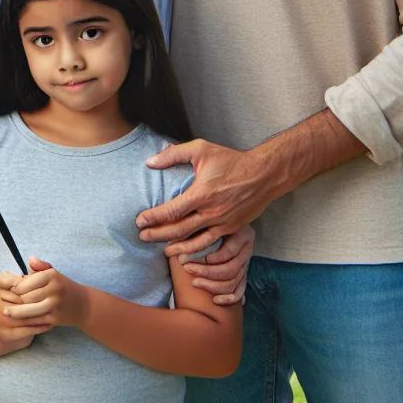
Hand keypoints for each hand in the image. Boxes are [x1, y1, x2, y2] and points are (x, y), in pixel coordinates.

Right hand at [0, 269, 51, 350]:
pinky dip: (40, 327)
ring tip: (55, 312)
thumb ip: (31, 271)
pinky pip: (27, 329)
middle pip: (23, 299)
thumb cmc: (17, 299)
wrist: (5, 327)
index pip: (19, 282)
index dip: (31, 286)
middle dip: (39, 300)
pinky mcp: (6, 332)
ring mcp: (0, 317)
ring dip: (43, 315)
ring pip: (27, 315)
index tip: (45, 287)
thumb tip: (32, 260)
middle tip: (54, 301)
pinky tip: (51, 324)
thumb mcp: (22, 283)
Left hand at [4, 257, 88, 328]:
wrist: (83, 305)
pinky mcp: (55, 318)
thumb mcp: (54, 273)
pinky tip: (18, 321)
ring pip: (30, 310)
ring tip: (6, 312)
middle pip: (27, 297)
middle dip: (16, 299)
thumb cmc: (63, 286)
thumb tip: (30, 259)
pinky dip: (25, 321)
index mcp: (52, 276)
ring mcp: (55, 305)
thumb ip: (40, 266)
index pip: (27, 282)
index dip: (16, 287)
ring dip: (17, 312)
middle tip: (8, 300)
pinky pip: (36, 321)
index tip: (11, 288)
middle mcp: (54, 290)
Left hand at [136, 139, 272, 252]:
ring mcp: (222, 223)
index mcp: (201, 193)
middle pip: (179, 230)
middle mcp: (211, 212)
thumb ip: (173, 155)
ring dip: (176, 248)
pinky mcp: (232, 229)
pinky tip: (188, 253)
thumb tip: (149, 162)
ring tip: (162, 251)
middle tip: (142, 237)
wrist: (264, 174)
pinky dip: (197, 251)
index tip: (139, 221)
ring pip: (195, 242)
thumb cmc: (231, 160)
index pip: (171, 211)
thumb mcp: (201, 149)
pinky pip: (211, 244)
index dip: (153, 218)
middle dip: (158, 235)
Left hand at [173, 224, 253, 304]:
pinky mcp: (244, 275)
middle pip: (231, 269)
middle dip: (206, 272)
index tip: (184, 257)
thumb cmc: (211, 218)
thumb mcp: (208, 218)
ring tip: (195, 282)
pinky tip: (215, 300)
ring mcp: (246, 263)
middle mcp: (247, 249)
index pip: (228, 251)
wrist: (228, 217)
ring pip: (233, 281)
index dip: (206, 257)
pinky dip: (228, 298)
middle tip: (187, 269)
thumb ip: (199, 225)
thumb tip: (173, 235)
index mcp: (242, 232)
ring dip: (212, 285)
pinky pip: (240, 291)